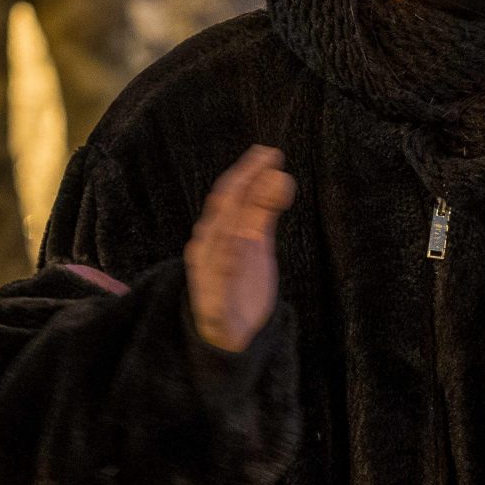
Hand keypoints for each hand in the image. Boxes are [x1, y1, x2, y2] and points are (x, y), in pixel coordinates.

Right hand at [184, 146, 290, 352]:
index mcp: (215, 231)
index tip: (270, 153)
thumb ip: (262, 209)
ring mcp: (207, 279)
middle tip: (269, 165)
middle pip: (223, 214)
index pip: (229, 195)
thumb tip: (278, 173)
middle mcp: (205, 250)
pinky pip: (217, 294)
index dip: (247, 173)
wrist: (226, 330)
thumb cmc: (238, 277)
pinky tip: (238, 257)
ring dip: (235, 227)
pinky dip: (224, 275)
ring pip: (218, 249)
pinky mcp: (214, 312)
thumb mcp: (254, 241)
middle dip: (243, 189)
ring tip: (257, 205)